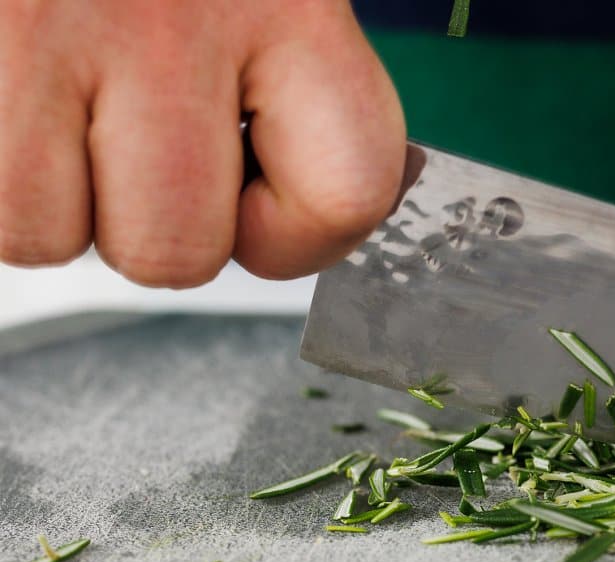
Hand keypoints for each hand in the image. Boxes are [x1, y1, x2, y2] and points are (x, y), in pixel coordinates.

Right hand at [0, 0, 404, 284]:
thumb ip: (304, 81)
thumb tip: (341, 195)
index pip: (347, 195)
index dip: (291, 236)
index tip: (250, 199)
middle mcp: (180, 9)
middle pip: (178, 250)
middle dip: (141, 223)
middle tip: (119, 139)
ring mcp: (48, 18)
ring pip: (46, 234)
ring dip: (39, 193)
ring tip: (41, 95)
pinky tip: (3, 83)